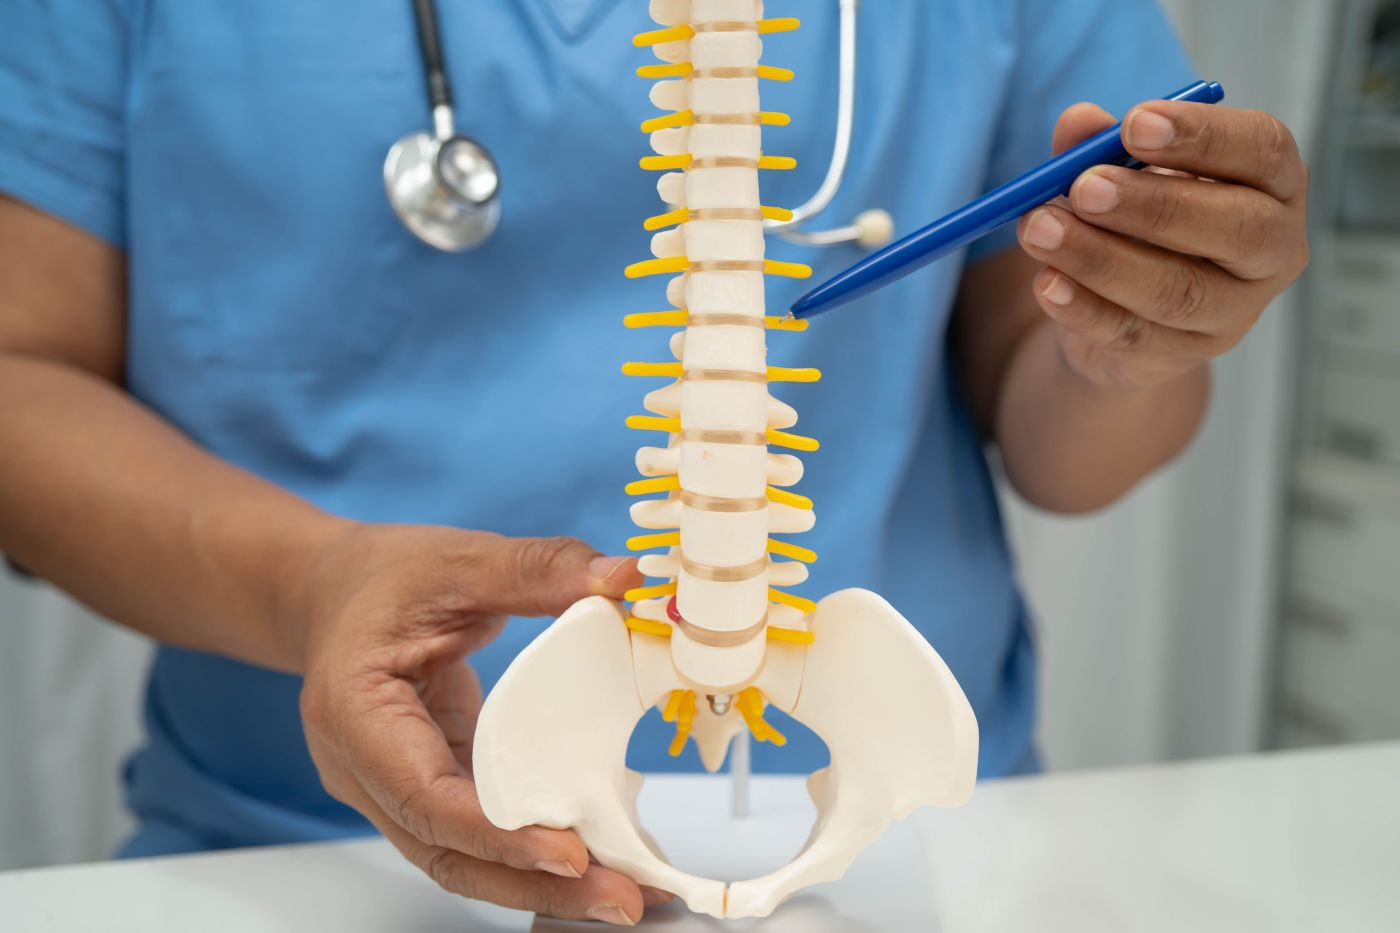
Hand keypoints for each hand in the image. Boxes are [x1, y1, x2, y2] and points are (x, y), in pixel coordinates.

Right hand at [297, 523, 660, 924]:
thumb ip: (537, 568)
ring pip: (462, 861)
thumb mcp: (459, 558)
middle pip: (446, 854)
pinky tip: (596, 859)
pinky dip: (531, 855)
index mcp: (356, 713)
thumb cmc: (384, 577)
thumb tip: (622, 579)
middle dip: (534, 886)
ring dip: (539, 887)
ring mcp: (392, 790)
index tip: (570, 852)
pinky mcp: (429, 790)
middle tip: (622, 899)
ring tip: (623, 895)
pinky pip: (477, 838)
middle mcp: (363, 770)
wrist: (333, 593)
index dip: (498, 833)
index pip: (425, 798)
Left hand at [1017, 100, 1308, 389]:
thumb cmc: (1137, 221)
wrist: (1121, 314)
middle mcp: (1271, 251)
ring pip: (1178, 291)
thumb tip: (1078, 122)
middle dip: (1155, 204)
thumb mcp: (1119, 174)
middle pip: (1237, 227)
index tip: (1134, 124)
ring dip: (1101, 258)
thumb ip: (1098, 146)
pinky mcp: (1180, 356)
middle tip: (1084, 187)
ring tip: (1040, 228)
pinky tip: (1046, 282)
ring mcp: (1232, 314)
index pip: (1264, 151)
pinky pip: (1133, 335)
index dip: (1204, 136)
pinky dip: (1083, 308)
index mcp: (1273, 185)